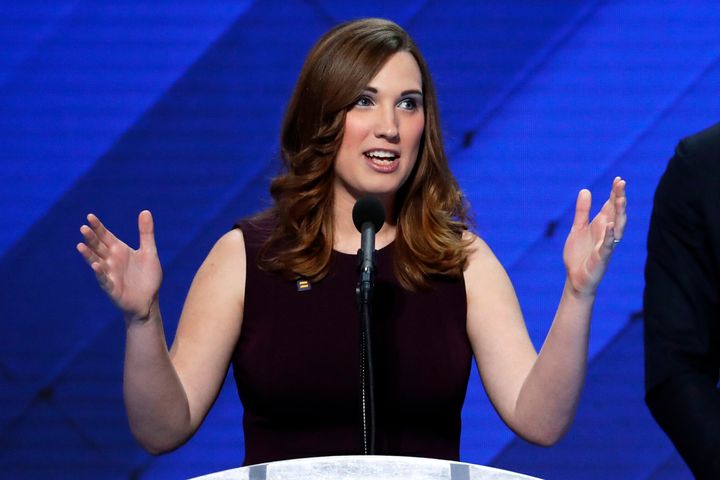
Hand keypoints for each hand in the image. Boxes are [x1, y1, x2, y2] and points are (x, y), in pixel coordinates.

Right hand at [77, 211, 162, 321]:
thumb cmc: (147, 276)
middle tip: (84, 228)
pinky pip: (104, 279)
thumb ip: (146, 233)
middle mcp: (111, 260)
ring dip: (88, 255)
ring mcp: (110, 274)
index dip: (98, 227)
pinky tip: (95, 265)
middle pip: (98, 247)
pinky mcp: (112, 288)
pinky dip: (99, 273)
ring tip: (80, 245)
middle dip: (91, 238)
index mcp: (119, 250)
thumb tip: (145, 211)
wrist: (149, 300)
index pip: (105, 236)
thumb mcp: (149, 252)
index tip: (90, 217)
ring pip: (96, 262)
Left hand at [563, 177, 626, 296]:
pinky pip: (608, 245)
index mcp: (601, 225)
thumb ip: (582, 211)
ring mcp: (606, 245)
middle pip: (617, 213)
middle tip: (621, 183)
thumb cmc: (579, 254)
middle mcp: (607, 233)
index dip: (615, 193)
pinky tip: (611, 225)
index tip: (618, 179)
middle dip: (619, 198)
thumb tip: (585, 190)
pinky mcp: (602, 257)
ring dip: (619, 213)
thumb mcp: (578, 228)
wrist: (575, 278)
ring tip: (620, 199)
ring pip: (618, 227)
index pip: (611, 206)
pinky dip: (610, 236)